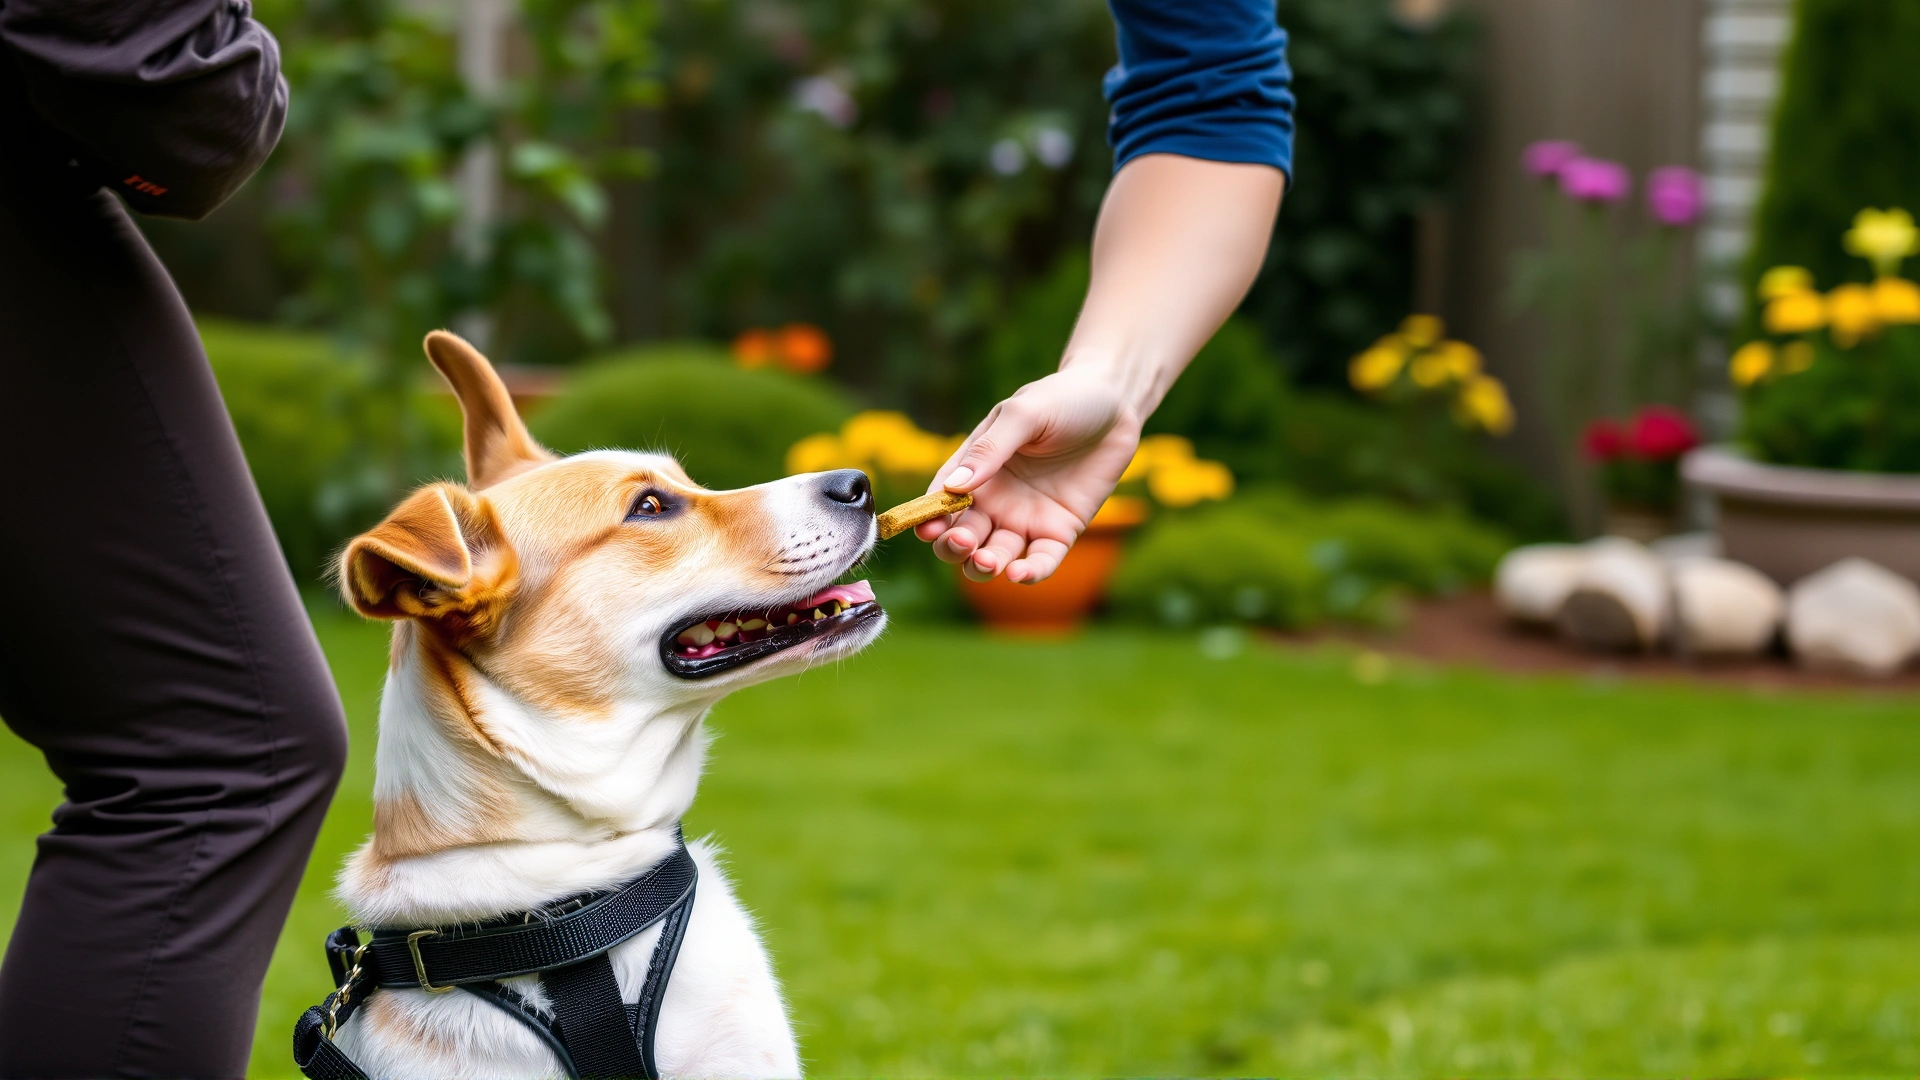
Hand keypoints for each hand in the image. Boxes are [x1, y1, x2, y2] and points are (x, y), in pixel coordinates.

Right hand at [916, 366, 1141, 583]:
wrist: (1114, 403)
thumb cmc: (1061, 399)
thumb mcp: (1022, 414)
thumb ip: (990, 449)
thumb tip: (954, 488)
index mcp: (974, 469)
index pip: (940, 502)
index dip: (928, 520)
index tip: (926, 530)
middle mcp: (993, 500)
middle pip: (960, 538)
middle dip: (954, 548)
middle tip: (964, 542)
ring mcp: (1025, 518)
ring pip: (994, 556)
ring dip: (984, 566)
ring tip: (988, 561)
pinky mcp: (1059, 531)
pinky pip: (1040, 560)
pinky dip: (1029, 572)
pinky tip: (1021, 573)